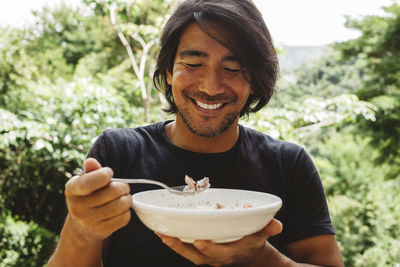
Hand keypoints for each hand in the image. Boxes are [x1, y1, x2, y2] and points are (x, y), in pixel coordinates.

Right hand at [64, 158, 131, 241]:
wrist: (81, 226)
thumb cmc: (87, 196)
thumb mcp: (85, 182)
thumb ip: (91, 171)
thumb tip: (91, 162)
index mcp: (72, 190)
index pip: (87, 183)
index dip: (104, 175)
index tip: (109, 173)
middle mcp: (77, 207)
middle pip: (113, 192)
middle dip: (124, 186)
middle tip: (123, 187)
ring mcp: (89, 221)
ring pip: (121, 205)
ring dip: (127, 199)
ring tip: (124, 197)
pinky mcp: (101, 231)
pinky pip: (124, 218)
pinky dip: (127, 212)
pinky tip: (121, 210)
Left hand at [156, 219, 282, 265]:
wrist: (249, 256)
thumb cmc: (253, 241)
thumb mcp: (263, 234)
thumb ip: (268, 228)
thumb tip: (277, 224)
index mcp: (231, 253)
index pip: (219, 254)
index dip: (209, 249)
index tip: (199, 241)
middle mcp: (216, 258)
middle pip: (196, 256)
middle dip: (181, 247)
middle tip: (167, 237)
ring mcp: (207, 257)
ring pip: (187, 253)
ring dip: (174, 244)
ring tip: (160, 233)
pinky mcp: (200, 252)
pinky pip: (185, 249)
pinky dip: (175, 241)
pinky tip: (163, 232)